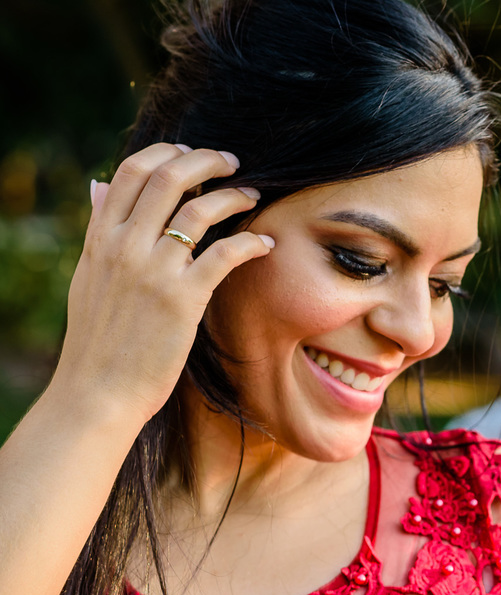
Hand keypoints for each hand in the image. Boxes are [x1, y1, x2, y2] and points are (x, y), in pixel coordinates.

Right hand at [52, 143, 272, 423]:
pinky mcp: (183, 299)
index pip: (131, 171)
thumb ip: (101, 238)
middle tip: (233, 162)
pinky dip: (250, 242)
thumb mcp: (89, 280)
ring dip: (234, 195)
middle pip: (169, 177)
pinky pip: (225, 254)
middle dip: (207, 160)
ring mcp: (154, 271)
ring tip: (253, 196)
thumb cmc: (98, 342)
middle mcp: (124, 246)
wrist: (98, 391)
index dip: (167, 152)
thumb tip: (101, 195)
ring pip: (200, 209)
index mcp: (101, 238)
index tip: (191, 153)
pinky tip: (265, 244)